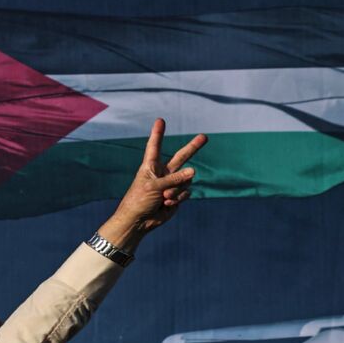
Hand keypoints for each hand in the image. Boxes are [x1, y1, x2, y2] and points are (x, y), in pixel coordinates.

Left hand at [101, 119, 206, 250]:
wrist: (139, 221)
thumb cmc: (139, 201)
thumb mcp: (154, 186)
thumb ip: (174, 178)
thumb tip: (194, 171)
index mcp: (150, 167)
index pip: (155, 147)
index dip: (158, 134)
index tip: (160, 120)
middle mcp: (163, 173)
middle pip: (181, 157)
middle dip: (193, 147)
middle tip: (204, 137)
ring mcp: (171, 184)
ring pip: (186, 181)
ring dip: (176, 190)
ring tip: (164, 198)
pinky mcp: (177, 196)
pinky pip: (186, 193)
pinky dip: (178, 199)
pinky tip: (166, 204)